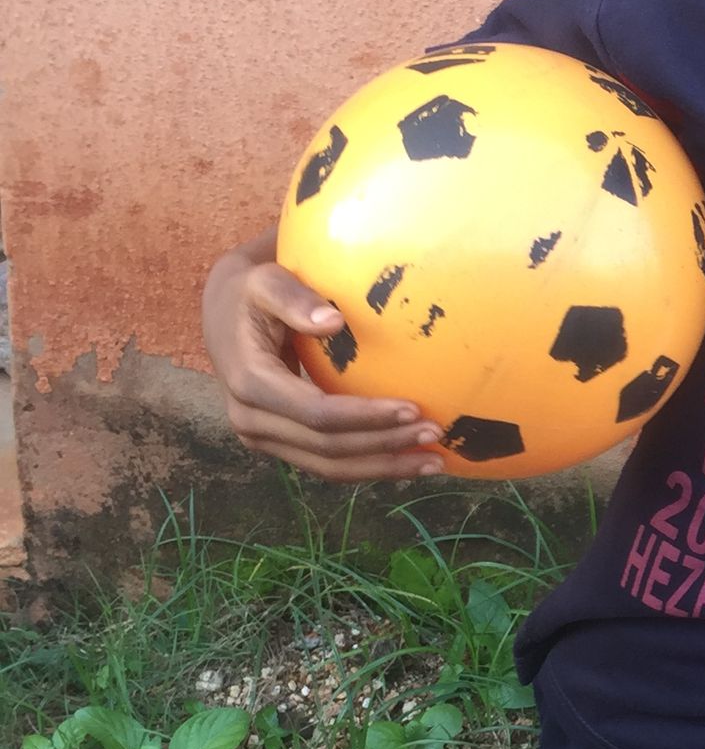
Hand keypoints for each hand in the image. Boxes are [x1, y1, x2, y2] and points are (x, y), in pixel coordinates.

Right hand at [202, 231, 442, 482]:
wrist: (225, 314)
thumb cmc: (253, 292)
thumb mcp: (266, 281)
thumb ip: (293, 298)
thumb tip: (332, 321)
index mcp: (250, 382)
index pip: (317, 413)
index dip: (365, 417)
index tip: (412, 408)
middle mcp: (250, 420)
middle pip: (327, 448)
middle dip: (384, 446)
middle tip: (435, 435)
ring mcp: (262, 438)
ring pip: (328, 467)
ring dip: (383, 467)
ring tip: (432, 460)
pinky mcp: (279, 444)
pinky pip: (326, 464)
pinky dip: (368, 466)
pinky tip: (408, 461)